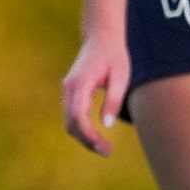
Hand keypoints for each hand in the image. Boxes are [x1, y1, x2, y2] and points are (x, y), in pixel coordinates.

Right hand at [61, 27, 132, 155]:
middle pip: (71, 123)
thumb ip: (113, 100)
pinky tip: (96, 135)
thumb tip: (107, 125)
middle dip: (86, 140)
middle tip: (107, 152)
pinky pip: (72, 115)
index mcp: (81, 83)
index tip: (104, 148)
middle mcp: (69, 88)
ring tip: (104, 147)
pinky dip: (82, 128)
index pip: (78, 116)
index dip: (89, 135)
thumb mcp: (121, 77)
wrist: (101, 37)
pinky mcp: (71, 92)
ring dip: (84, 136)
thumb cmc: (114, 56)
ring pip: (69, 121)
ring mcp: (67, 90)